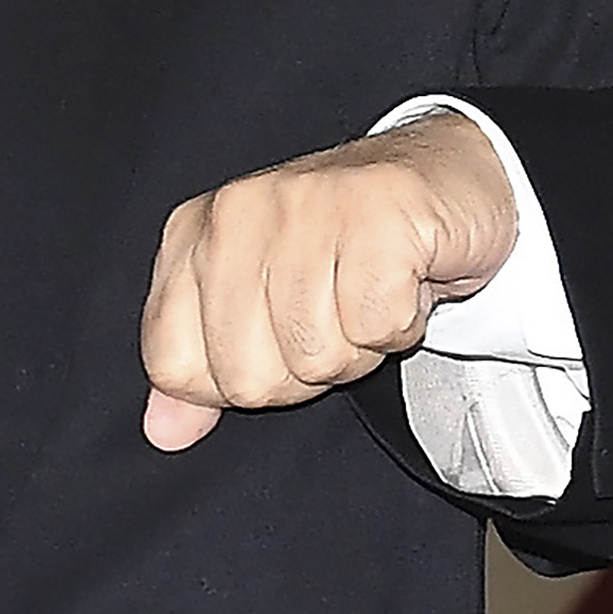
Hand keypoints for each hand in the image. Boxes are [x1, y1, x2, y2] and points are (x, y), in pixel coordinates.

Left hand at [139, 118, 521, 449]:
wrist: (448, 180)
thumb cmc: (349, 247)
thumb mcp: (260, 306)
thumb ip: (206, 369)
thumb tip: (164, 432)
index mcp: (193, 234)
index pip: (175, 365)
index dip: (240, 381)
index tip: (279, 339)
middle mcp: (239, 211)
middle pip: (248, 377)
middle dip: (306, 370)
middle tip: (336, 315)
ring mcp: (307, 205)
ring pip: (317, 356)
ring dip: (360, 346)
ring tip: (371, 293)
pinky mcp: (378, 213)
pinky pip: (377, 327)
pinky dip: (402, 324)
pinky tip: (405, 281)